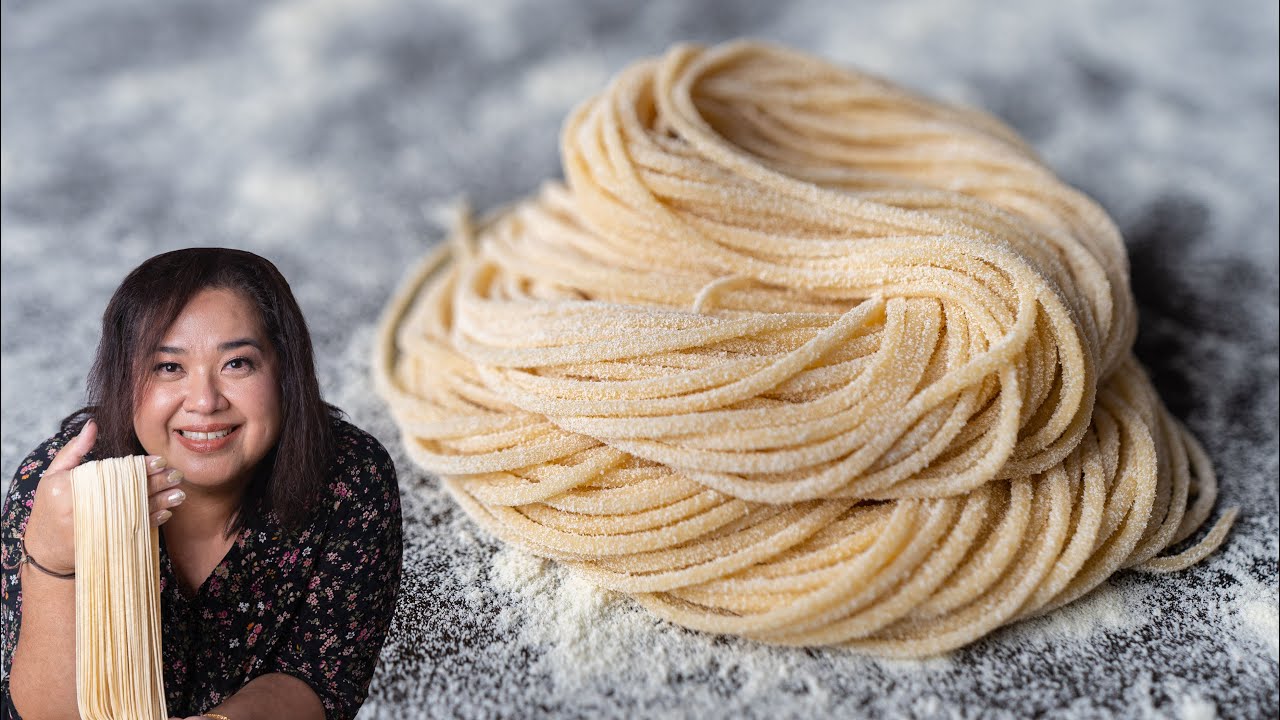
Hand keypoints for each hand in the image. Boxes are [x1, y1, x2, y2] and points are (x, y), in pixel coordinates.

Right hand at [22, 420, 187, 574]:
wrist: (46, 549)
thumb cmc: (49, 507)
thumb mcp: (54, 475)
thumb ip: (74, 450)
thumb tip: (93, 424)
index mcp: (71, 488)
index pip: (113, 474)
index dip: (140, 468)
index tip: (160, 461)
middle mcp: (84, 509)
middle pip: (129, 492)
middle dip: (157, 483)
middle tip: (176, 475)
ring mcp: (96, 529)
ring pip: (137, 512)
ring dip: (161, 502)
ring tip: (179, 493)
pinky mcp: (106, 543)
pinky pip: (134, 531)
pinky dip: (152, 521)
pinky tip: (167, 512)